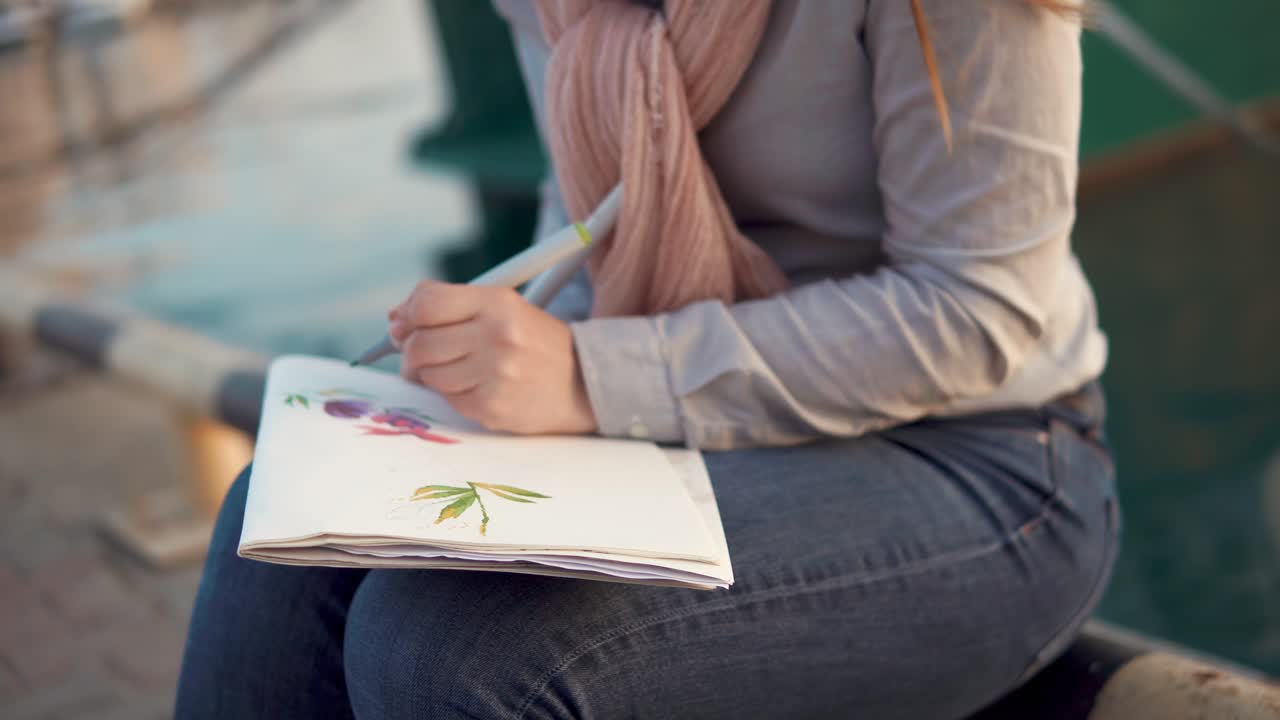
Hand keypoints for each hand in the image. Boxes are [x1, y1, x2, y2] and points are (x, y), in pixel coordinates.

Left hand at [388, 281, 597, 434]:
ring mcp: (495, 375)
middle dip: (410, 350)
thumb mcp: (503, 308)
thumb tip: (394, 319)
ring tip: (455, 369)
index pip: (427, 303)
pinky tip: (475, 386)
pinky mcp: (492, 407)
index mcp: (498, 302)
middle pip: (420, 343)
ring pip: (429, 374)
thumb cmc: (534, 342)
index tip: (403, 322)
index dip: (407, 314)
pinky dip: (453, 393)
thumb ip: (450, 307)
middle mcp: (497, 336)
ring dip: (431, 374)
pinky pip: (448, 399)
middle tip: (418, 352)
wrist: (584, 382)